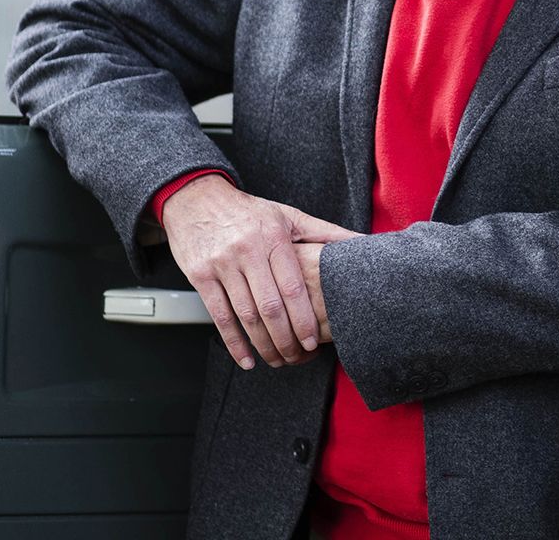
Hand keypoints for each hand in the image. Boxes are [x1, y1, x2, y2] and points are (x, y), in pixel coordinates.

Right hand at [160, 174, 355, 369]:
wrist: (196, 198)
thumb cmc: (248, 211)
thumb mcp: (288, 215)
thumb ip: (325, 233)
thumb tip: (362, 242)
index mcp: (273, 237)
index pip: (293, 286)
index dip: (303, 317)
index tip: (312, 341)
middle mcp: (248, 251)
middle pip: (270, 306)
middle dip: (285, 338)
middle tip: (296, 357)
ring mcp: (222, 264)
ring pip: (245, 314)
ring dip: (262, 344)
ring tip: (277, 360)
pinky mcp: (200, 276)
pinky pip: (219, 316)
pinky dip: (233, 342)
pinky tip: (246, 358)